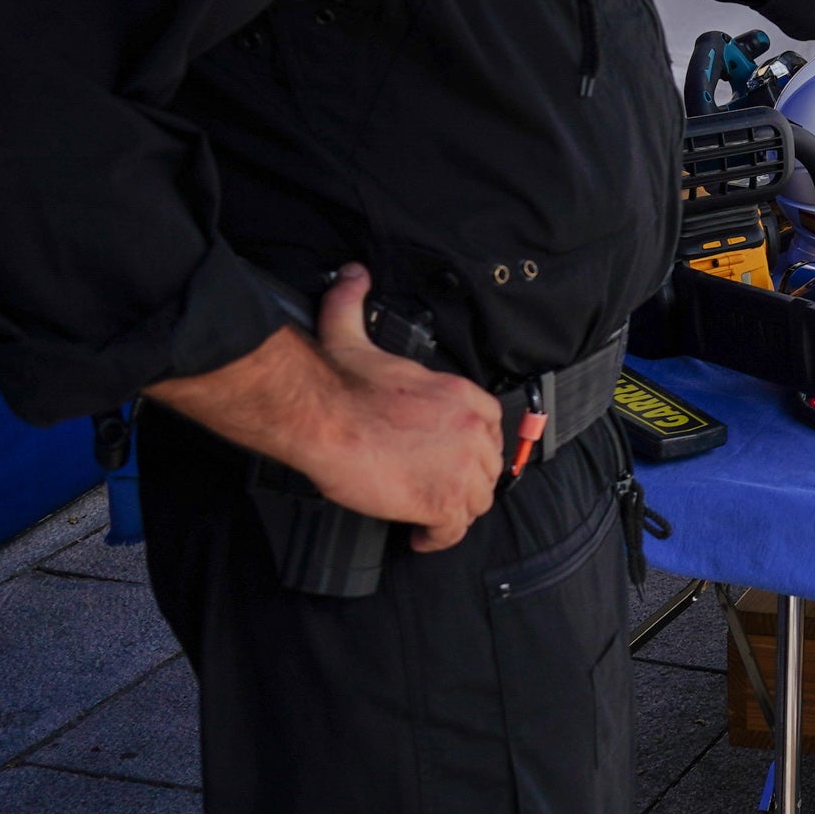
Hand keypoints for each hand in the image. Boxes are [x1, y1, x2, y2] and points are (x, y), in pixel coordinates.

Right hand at [303, 264, 505, 552]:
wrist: (324, 416)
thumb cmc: (340, 382)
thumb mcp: (353, 334)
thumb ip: (354, 304)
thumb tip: (351, 275)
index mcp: (465, 397)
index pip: (490, 430)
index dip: (471, 449)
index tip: (448, 460)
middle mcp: (474, 430)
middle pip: (486, 468)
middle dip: (464, 482)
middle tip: (435, 492)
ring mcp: (462, 468)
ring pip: (474, 501)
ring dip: (453, 512)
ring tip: (428, 517)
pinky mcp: (442, 502)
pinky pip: (454, 531)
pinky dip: (438, 538)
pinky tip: (419, 538)